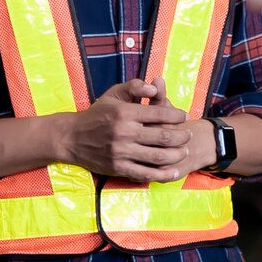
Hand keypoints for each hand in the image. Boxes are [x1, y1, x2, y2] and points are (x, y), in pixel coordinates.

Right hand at [58, 80, 193, 181]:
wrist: (72, 137)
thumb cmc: (97, 113)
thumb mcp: (113, 94)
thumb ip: (135, 86)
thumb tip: (155, 87)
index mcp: (125, 112)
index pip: (159, 113)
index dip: (176, 115)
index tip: (184, 116)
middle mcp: (124, 132)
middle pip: (163, 136)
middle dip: (181, 137)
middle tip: (188, 136)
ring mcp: (121, 152)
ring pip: (158, 156)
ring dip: (176, 155)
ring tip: (184, 151)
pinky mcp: (118, 168)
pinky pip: (145, 173)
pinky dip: (163, 174)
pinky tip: (174, 172)